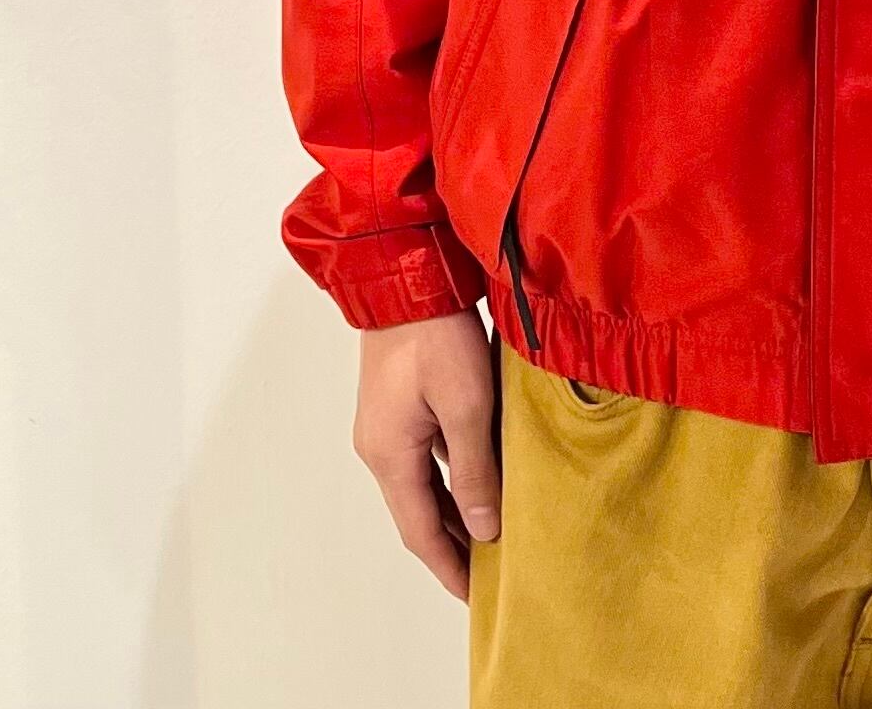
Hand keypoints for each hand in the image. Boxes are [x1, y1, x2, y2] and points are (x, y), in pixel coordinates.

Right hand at [353, 310, 501, 599]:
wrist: (407, 274)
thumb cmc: (436, 334)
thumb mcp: (467, 403)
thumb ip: (475, 467)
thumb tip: (484, 529)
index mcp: (390, 455)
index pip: (421, 532)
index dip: (450, 567)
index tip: (475, 597)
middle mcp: (381, 446)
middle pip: (419, 512)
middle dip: (452, 545)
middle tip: (488, 574)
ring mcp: (388, 423)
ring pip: (425, 482)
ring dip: (454, 509)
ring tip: (490, 533)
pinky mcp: (400, 401)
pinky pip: (428, 453)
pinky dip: (453, 474)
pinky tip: (481, 475)